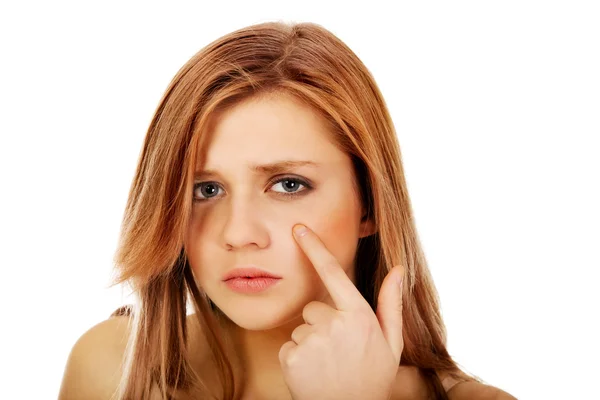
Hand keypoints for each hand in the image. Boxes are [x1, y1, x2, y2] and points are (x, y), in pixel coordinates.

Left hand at [279, 224, 404, 399]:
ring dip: (310, 342)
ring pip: (302, 327)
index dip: (314, 248)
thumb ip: (391, 304)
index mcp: (359, 316)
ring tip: (327, 364)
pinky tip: (313, 372)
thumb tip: (399, 269)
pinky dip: (297, 357)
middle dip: (322, 323)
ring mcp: (311, 340)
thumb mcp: (391, 343)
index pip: (333, 273)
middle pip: (314, 307)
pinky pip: (289, 345)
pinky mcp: (291, 356)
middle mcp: (334, 324)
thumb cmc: (372, 378)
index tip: (298, 229)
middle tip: (337, 351)